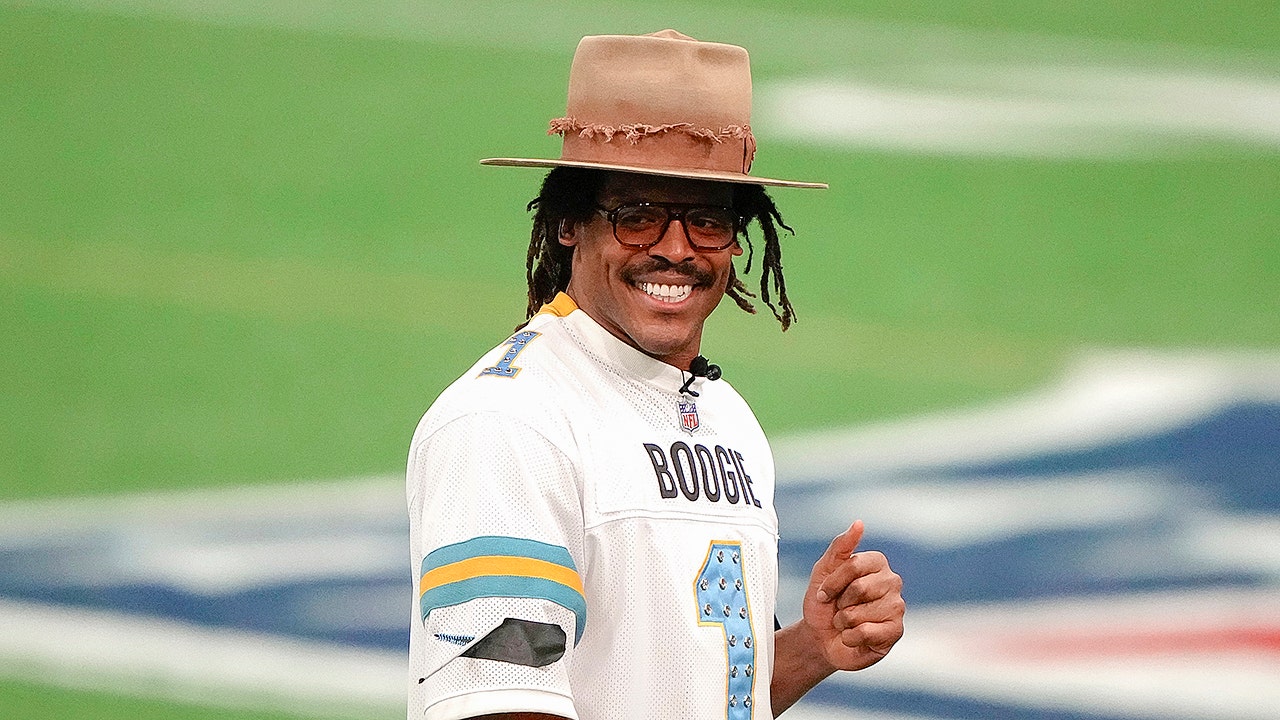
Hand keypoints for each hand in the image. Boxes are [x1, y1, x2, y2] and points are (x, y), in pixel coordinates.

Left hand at [802, 520, 904, 671]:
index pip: (854, 564)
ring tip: (847, 622)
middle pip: (859, 588)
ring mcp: (897, 607)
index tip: (824, 592)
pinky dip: (850, 637)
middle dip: (840, 603)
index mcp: (877, 563)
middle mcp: (892, 582)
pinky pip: (865, 632)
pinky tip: (854, 637)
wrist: (821, 638)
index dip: (833, 582)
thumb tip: (859, 523)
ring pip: (861, 613)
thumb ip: (840, 547)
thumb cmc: (825, 603)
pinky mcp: (896, 631)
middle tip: (840, 608)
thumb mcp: (823, 571)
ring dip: (844, 621)